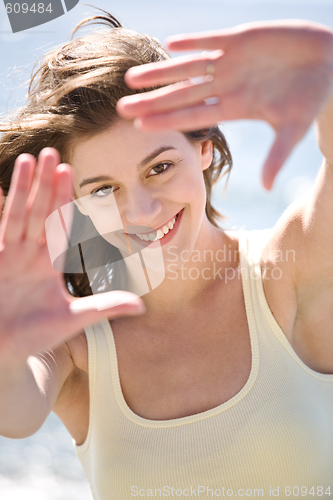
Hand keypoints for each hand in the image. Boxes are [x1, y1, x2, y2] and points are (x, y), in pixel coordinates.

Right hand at [0, 148, 144, 364]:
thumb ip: (104, 307)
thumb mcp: (73, 320)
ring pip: (16, 216)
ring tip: (27, 160)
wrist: (3, 353)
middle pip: (38, 212)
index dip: (63, 198)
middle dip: (44, 184)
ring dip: (22, 189)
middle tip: (52, 152)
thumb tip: (141, 304)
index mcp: (48, 264)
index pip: (57, 223)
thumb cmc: (35, 337)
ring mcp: (7, 257)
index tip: (70, 171)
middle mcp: (28, 255)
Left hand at [117, 20, 332, 189]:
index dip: (168, 121)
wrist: (326, 63)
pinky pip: (212, 40)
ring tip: (132, 78)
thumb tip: (265, 188)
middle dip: (152, 101)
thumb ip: (277, 156)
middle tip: (121, 107)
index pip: (194, 116)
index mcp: (235, 108)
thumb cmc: (310, 98)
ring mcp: (231, 62)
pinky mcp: (241, 38)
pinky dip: (194, 42)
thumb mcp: (293, 128)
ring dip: (161, 73)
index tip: (140, 128)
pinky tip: (171, 46)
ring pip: (188, 68)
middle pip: (181, 94)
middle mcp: (226, 86)